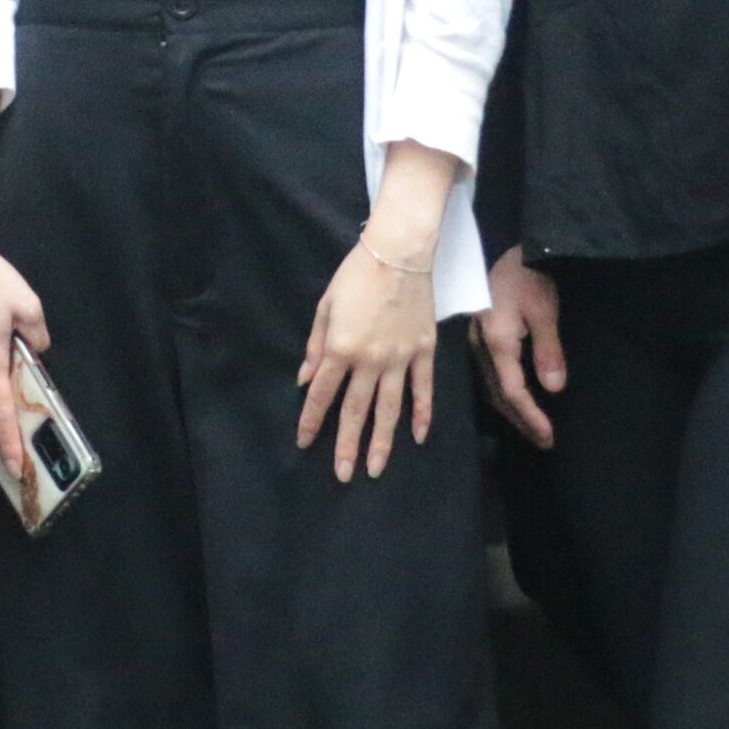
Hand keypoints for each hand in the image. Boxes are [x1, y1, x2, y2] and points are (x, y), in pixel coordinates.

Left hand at [297, 231, 439, 480]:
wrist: (399, 253)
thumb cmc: (356, 275)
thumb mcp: (325, 307)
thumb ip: (316, 346)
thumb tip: (304, 380)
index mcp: (341, 349)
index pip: (322, 394)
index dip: (311, 420)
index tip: (305, 443)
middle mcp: (370, 361)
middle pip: (355, 411)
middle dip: (347, 445)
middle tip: (344, 475)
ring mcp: (400, 359)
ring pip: (389, 409)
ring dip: (381, 441)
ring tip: (375, 468)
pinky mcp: (424, 352)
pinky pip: (423, 389)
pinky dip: (422, 413)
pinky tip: (418, 436)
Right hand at [480, 248, 567, 448]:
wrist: (496, 244)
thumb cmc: (523, 274)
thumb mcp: (543, 309)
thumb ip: (548, 350)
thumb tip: (554, 388)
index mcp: (498, 345)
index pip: (514, 393)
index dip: (531, 417)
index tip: (549, 437)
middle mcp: (481, 349)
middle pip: (498, 396)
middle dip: (521, 421)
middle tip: (543, 441)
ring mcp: (476, 342)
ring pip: (490, 388)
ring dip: (512, 410)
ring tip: (531, 425)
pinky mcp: (478, 335)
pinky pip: (489, 375)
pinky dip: (504, 394)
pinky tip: (515, 396)